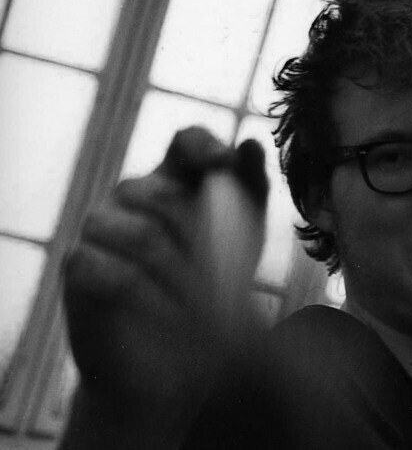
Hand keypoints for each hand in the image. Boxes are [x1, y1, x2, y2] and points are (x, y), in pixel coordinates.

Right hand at [61, 128, 267, 444]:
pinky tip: (177, 321)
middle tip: (230, 278)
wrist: (174, 350)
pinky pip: (115, 273)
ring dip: (183, 275)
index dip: (204, 146)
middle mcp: (134, 192)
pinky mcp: (79, 264)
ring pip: (143, 237)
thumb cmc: (214, 280)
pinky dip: (154, 301)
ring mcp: (101, 224)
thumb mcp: (244, 233)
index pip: (188, 141)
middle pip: (166, 196)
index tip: (223, 164)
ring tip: (211, 307)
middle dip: (203, 238)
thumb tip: (252, 144)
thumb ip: (249, 187)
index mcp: (177, 176)